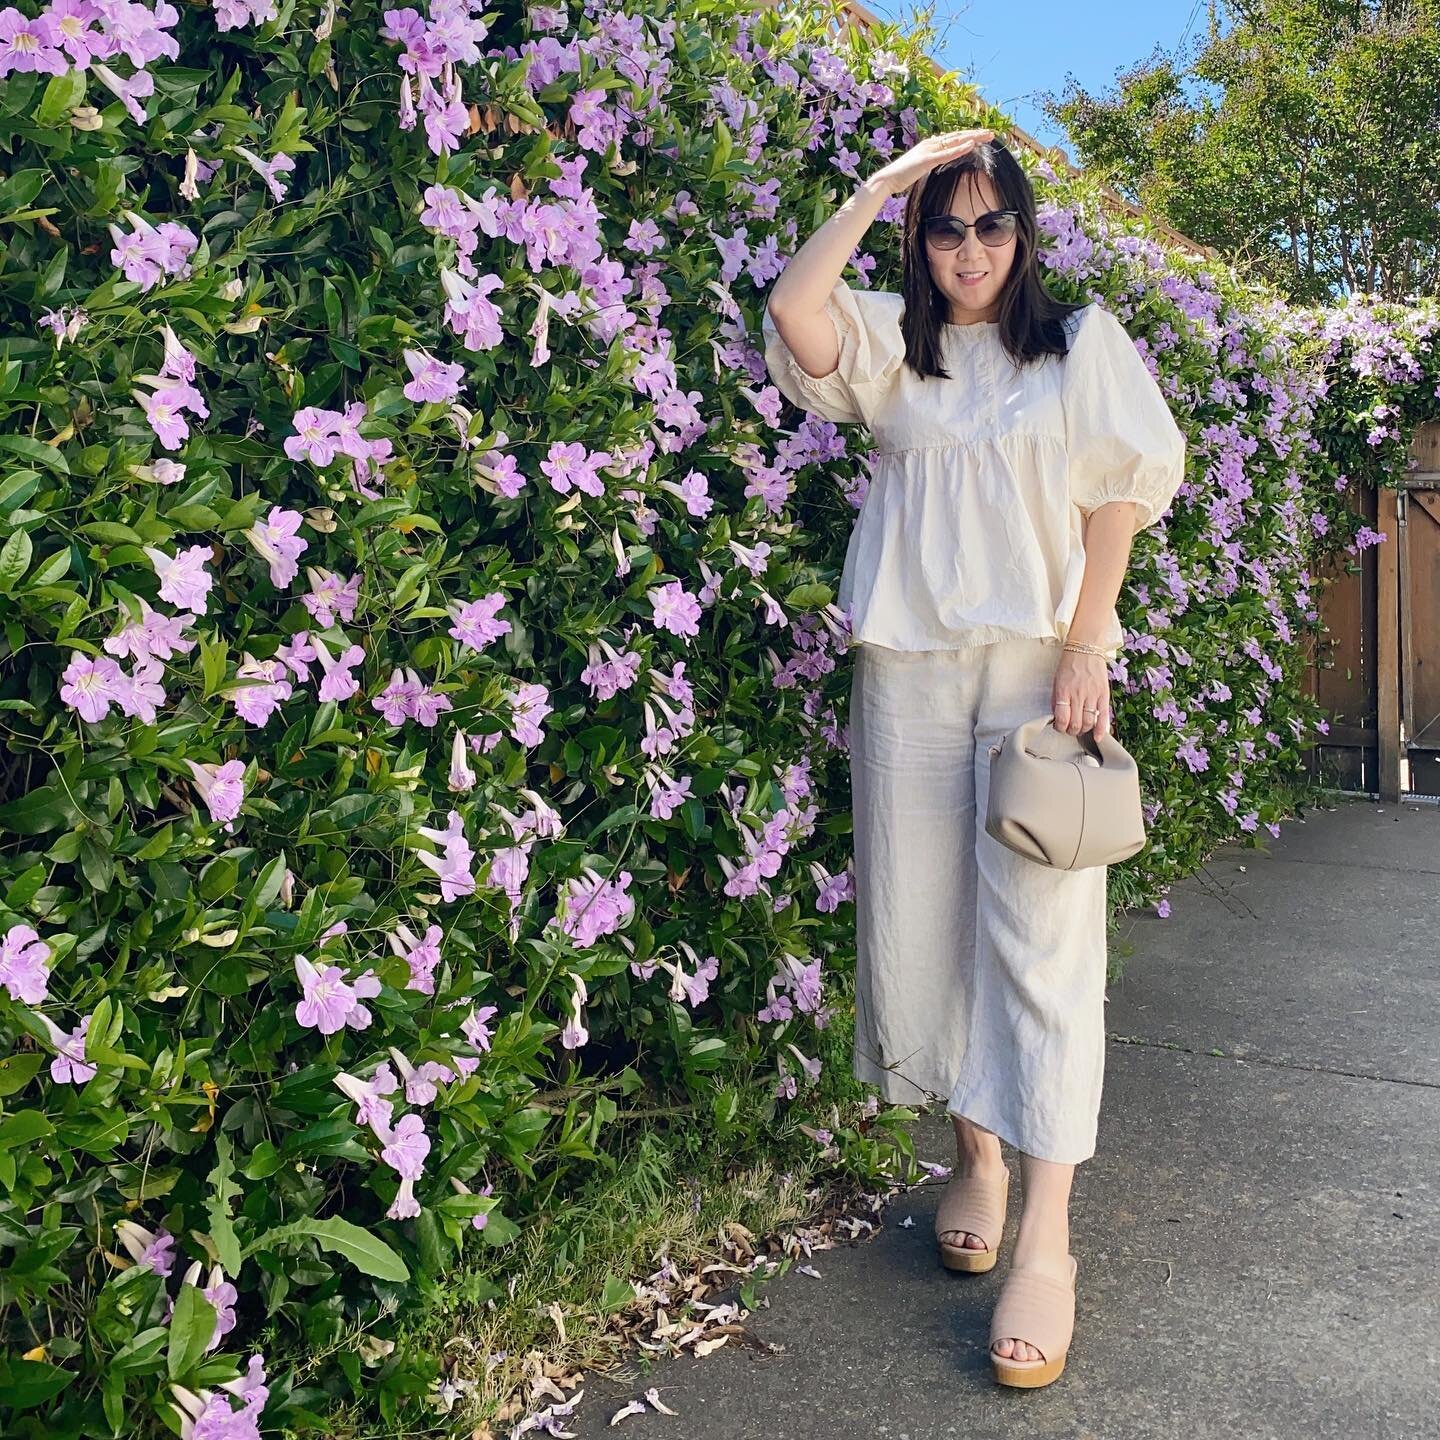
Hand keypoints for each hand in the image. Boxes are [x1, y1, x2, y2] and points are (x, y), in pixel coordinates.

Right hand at [869, 127, 995, 198]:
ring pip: (955, 141)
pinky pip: (947, 153)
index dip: (968, 137)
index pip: (953, 139)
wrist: (887, 180)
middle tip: (992, 134)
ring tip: (987, 136)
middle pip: (958, 136)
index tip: (982, 137)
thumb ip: (930, 163)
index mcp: (930, 145)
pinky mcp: (927, 160)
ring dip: (973, 137)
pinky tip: (971, 145)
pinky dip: (960, 148)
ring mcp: (930, 150)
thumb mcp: (920, 167)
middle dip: (976, 134)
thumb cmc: (901, 176)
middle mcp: (932, 143)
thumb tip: (938, 162)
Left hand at [1052, 650, 1110, 737]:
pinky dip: (1101, 729)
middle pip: (1075, 724)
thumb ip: (1056, 699)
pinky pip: (1104, 716)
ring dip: (1083, 730)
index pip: (1061, 719)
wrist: (1086, 647)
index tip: (1059, 726)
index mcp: (1063, 691)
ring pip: (1088, 722)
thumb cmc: (1069, 664)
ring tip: (1081, 728)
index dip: (1060, 728)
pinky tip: (1099, 737)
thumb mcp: (1056, 681)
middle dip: (1071, 731)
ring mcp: (1092, 695)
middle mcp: (1078, 695)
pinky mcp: (1104, 694)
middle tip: (1070, 729)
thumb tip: (1058, 717)